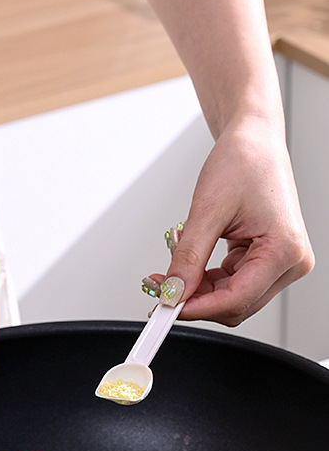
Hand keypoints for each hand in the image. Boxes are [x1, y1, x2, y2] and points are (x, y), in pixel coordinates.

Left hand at [148, 117, 313, 325]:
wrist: (253, 142)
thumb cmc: (243, 162)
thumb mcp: (207, 211)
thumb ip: (189, 257)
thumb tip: (174, 291)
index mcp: (285, 248)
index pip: (238, 299)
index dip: (198, 308)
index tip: (167, 307)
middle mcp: (290, 260)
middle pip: (236, 304)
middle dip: (195, 300)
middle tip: (160, 289)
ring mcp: (281, 262)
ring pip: (233, 298)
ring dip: (199, 291)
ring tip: (170, 272)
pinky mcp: (268, 259)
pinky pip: (233, 284)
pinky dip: (207, 280)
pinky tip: (188, 268)